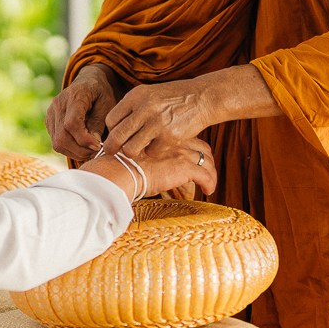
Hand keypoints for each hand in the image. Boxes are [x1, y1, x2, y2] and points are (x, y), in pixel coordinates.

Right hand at [46, 64, 119, 161]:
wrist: (87, 82)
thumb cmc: (101, 93)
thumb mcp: (107, 103)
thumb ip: (99, 123)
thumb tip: (93, 144)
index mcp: (74, 95)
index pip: (72, 123)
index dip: (84, 139)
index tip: (98, 146)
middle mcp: (58, 104)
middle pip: (62, 137)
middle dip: (80, 150)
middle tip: (97, 152)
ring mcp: (51, 113)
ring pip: (57, 143)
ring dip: (75, 152)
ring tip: (91, 151)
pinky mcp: (49, 122)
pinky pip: (56, 143)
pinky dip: (70, 150)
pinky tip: (83, 147)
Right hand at [86, 135, 217, 199]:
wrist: (118, 171)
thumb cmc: (119, 164)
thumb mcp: (132, 153)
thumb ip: (142, 155)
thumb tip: (141, 164)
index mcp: (163, 136)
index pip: (187, 139)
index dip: (193, 150)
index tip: (193, 160)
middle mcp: (174, 142)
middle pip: (201, 147)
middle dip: (206, 160)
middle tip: (206, 172)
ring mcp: (180, 153)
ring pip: (206, 161)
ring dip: (210, 173)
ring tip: (208, 185)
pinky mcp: (184, 167)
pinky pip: (205, 175)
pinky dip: (209, 183)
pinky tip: (208, 191)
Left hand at [101, 78, 219, 156]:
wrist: (202, 97)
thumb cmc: (173, 98)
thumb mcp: (150, 95)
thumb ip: (132, 108)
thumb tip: (113, 129)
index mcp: (136, 96)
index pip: (111, 120)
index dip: (111, 131)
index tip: (115, 137)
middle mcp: (144, 108)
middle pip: (117, 136)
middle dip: (112, 148)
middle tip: (113, 153)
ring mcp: (157, 123)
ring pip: (131, 149)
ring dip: (133, 152)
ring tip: (140, 149)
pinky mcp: (170, 136)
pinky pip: (152, 153)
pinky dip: (154, 151)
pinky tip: (160, 144)